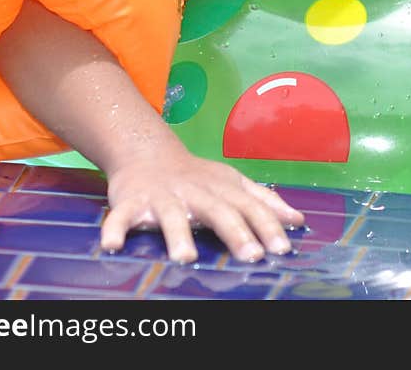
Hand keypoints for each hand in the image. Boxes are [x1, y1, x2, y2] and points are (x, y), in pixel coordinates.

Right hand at [101, 142, 304, 263]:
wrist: (146, 152)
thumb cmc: (196, 177)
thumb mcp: (232, 184)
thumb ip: (263, 202)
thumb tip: (297, 219)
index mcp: (222, 189)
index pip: (250, 208)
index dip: (267, 226)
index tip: (283, 248)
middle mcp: (195, 191)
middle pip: (218, 211)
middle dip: (235, 232)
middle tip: (250, 255)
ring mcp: (162, 196)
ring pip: (171, 215)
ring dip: (177, 234)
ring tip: (185, 257)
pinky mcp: (130, 201)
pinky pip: (121, 216)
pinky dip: (115, 229)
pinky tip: (113, 246)